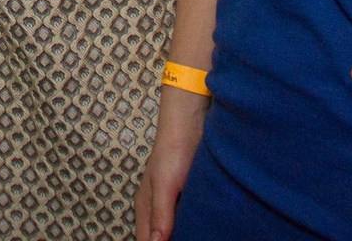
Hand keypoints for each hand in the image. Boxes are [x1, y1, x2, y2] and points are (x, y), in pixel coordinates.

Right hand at [135, 90, 206, 240]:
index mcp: (146, 207)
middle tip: (193, 240)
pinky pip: (191, 218)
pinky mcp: (191, 195)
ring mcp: (175, 202)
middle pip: (160, 238)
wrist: (191, 122)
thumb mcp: (165, 185)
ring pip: (178, 229)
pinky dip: (196, 226)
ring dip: (185, 234)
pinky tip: (206, 230)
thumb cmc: (172, 151)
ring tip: (200, 237)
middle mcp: (159, 207)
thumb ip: (160, 216)